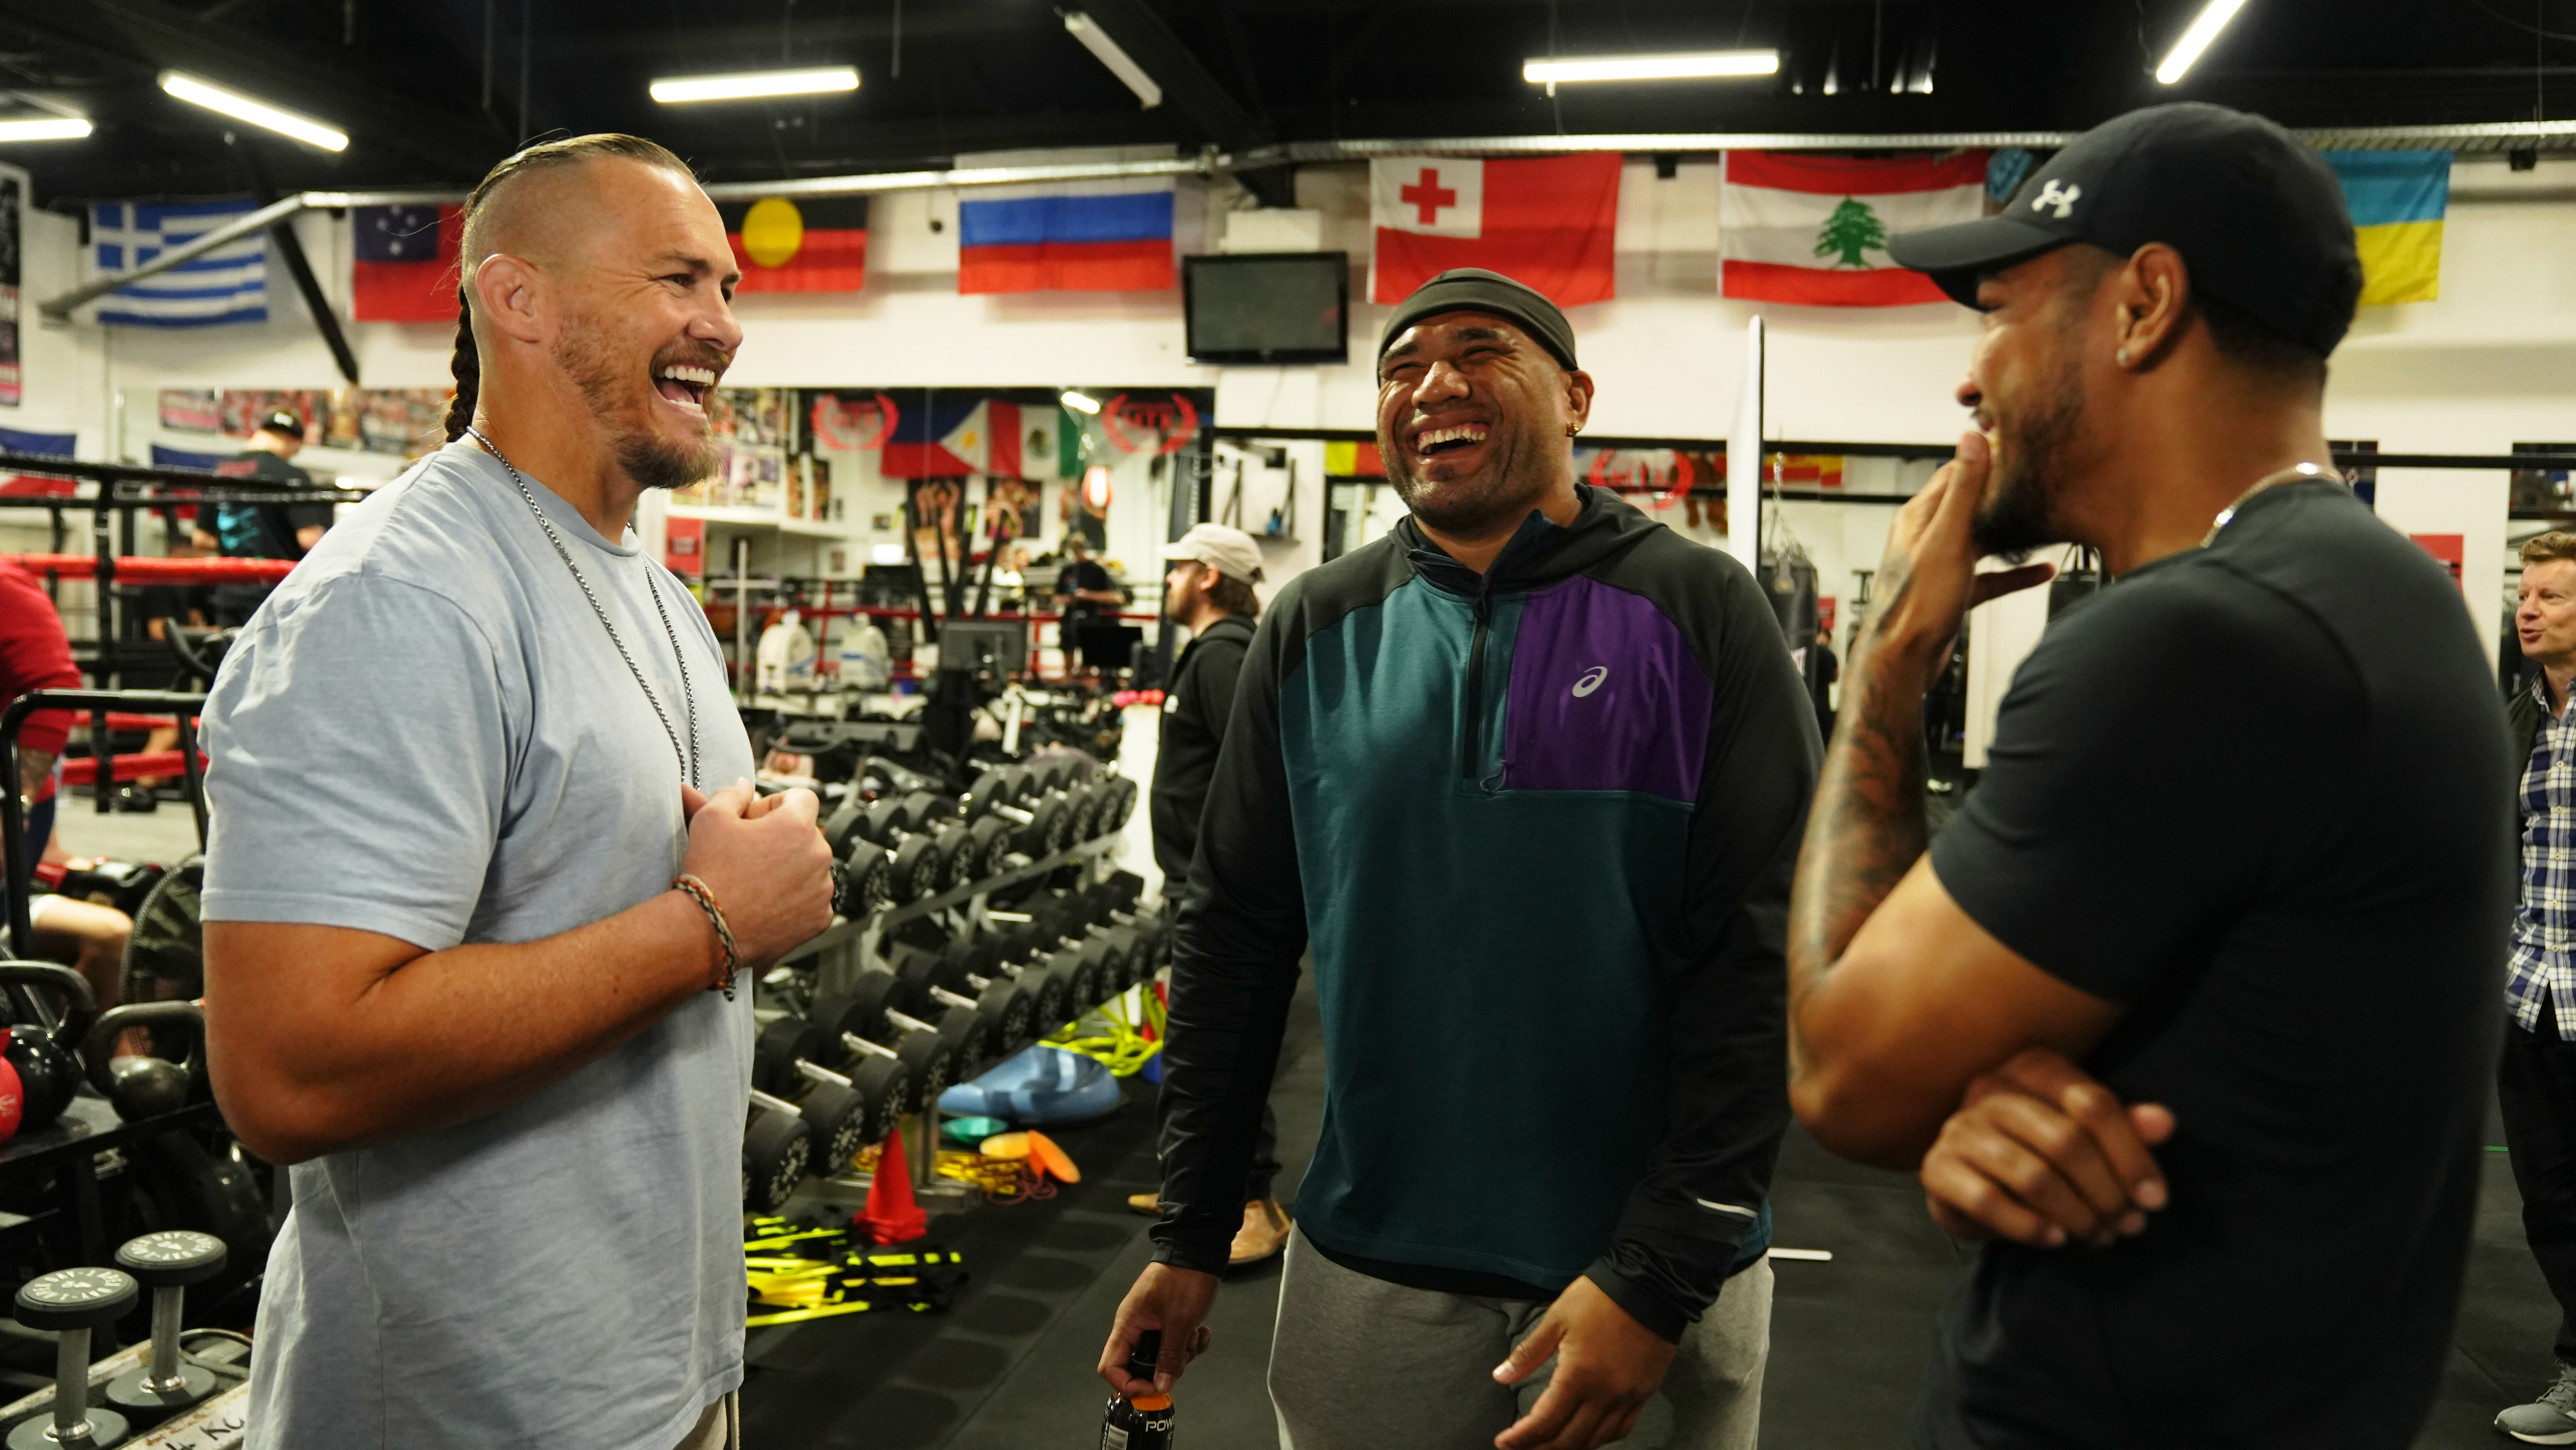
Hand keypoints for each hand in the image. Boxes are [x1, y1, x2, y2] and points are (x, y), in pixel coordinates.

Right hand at [676, 779, 833, 970]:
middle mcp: (819, 855)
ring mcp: (822, 889)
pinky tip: (766, 902)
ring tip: (754, 879)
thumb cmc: (710, 873)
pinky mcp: (819, 918)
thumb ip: (733, 792)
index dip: (777, 804)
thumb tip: (745, 784)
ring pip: (810, 866)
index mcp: (798, 825)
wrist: (708, 931)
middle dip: (781, 838)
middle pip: (806, 834)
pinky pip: (812, 898)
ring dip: (790, 868)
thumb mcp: (711, 817)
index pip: (802, 797)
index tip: (756, 820)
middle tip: (749, 852)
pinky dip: (795, 899)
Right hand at [1098, 1262, 1217, 1395]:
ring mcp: (1151, 1325)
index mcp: (1128, 1324)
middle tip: (1183, 1356)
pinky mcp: (1168, 1323)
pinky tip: (1202, 1330)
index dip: (1129, 1383)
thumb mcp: (1179, 1321)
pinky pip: (1175, 1346)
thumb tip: (1161, 1386)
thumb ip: (1169, 1356)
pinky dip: (1189, 1344)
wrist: (1198, 1252)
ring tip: (1196, 1335)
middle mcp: (1135, 1327)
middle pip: (1139, 1366)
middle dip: (1164, 1368)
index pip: (1111, 1366)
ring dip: (1182, 1354)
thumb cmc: (1184, 1279)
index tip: (1154, 1387)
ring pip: (1161, 1358)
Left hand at [1492, 1276, 1674, 1449]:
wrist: (1650, 1285)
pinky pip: (1622, 1429)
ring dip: (1569, 1447)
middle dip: (1540, 1449)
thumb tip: (1499, 1377)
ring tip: (1548, 1446)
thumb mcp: (1556, 1319)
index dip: (1521, 1439)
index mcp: (1578, 1376)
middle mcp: (1604, 1394)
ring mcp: (1627, 1397)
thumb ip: (1527, 1354)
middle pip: (1569, 1440)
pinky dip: (1601, 1439)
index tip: (1504, 1443)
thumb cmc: (1599, 1298)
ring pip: (1595, 1440)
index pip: (1544, 1422)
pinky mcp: (1644, 1394)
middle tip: (1522, 1449)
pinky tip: (1586, 1437)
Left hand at [1863, 430, 2054, 675]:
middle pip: (1972, 504)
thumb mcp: (1947, 537)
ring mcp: (1941, 565)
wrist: (1903, 661)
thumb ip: (1962, 489)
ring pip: (1983, 540)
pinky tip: (2043, 571)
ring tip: (2044, 521)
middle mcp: (1928, 537)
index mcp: (1920, 517)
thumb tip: (1971, 440)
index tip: (2016, 444)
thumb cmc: (1915, 604)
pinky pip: (1990, 575)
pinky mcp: (1953, 592)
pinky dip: (2015, 573)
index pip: (1954, 473)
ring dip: (2012, 533)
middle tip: (2039, 479)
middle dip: (2004, 493)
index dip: (1985, 456)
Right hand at [1919, 1047, 2176, 1248]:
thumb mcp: (2087, 1135)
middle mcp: (1991, 1089)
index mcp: (2033, 1068)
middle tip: (2128, 1226)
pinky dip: (2029, 1226)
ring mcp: (1959, 1127)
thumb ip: (2124, 1127)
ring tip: (2098, 1236)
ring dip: (2076, 1215)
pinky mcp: (1937, 1167)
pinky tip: (2055, 1238)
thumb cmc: (2040, 1152)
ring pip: (2032, 1175)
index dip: (2132, 1155)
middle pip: (2066, 1141)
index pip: (2093, 1104)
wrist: (1972, 1179)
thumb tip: (2164, 1122)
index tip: (2155, 1199)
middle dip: (2107, 1192)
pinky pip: (1987, 1201)